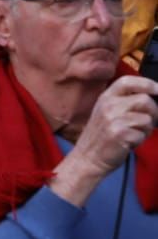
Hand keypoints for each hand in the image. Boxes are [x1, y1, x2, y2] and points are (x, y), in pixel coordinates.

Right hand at [52, 75, 157, 206]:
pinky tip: (129, 143)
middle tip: (148, 122)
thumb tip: (151, 97)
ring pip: (147, 119)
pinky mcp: (119, 133)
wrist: (87, 157)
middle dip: (154, 112)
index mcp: (105, 97)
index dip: (147, 83)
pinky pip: (143, 134)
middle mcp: (108, 105)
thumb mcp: (107, 112)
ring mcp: (113, 119)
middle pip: (144, 100)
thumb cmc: (101, 135)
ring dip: (147, 129)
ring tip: (135, 134)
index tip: (157, 90)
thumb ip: (124, 102)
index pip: (127, 81)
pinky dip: (140, 140)